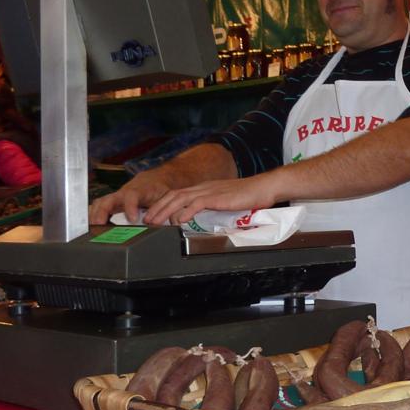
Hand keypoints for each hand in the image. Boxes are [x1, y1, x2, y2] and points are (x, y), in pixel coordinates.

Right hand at [89, 169, 176, 224]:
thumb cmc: (161, 189)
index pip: (131, 196)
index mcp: (139, 190)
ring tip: (89, 230)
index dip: (130, 206)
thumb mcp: (167, 197)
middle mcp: (123, 193)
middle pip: (108, 200)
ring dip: (94, 216)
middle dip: (102, 213)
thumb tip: (172, 221)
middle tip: (99, 227)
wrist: (156, 179)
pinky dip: (93, 216)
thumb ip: (168, 209)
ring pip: (100, 204)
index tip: (132, 218)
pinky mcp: (112, 202)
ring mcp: (116, 197)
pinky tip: (89, 227)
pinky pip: (99, 208)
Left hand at [142, 173, 278, 225]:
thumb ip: (212, 207)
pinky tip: (178, 221)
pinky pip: (195, 204)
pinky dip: (184, 212)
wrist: (263, 188)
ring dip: (164, 211)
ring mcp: (208, 191)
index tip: (153, 215)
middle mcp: (202, 187)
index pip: (177, 194)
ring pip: (179, 199)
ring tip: (155, 222)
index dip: (162, 204)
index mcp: (204, 188)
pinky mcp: (216, 197)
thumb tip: (202, 217)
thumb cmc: (249, 196)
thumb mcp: (225, 201)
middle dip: (157, 208)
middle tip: (146, 220)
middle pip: (172, 195)